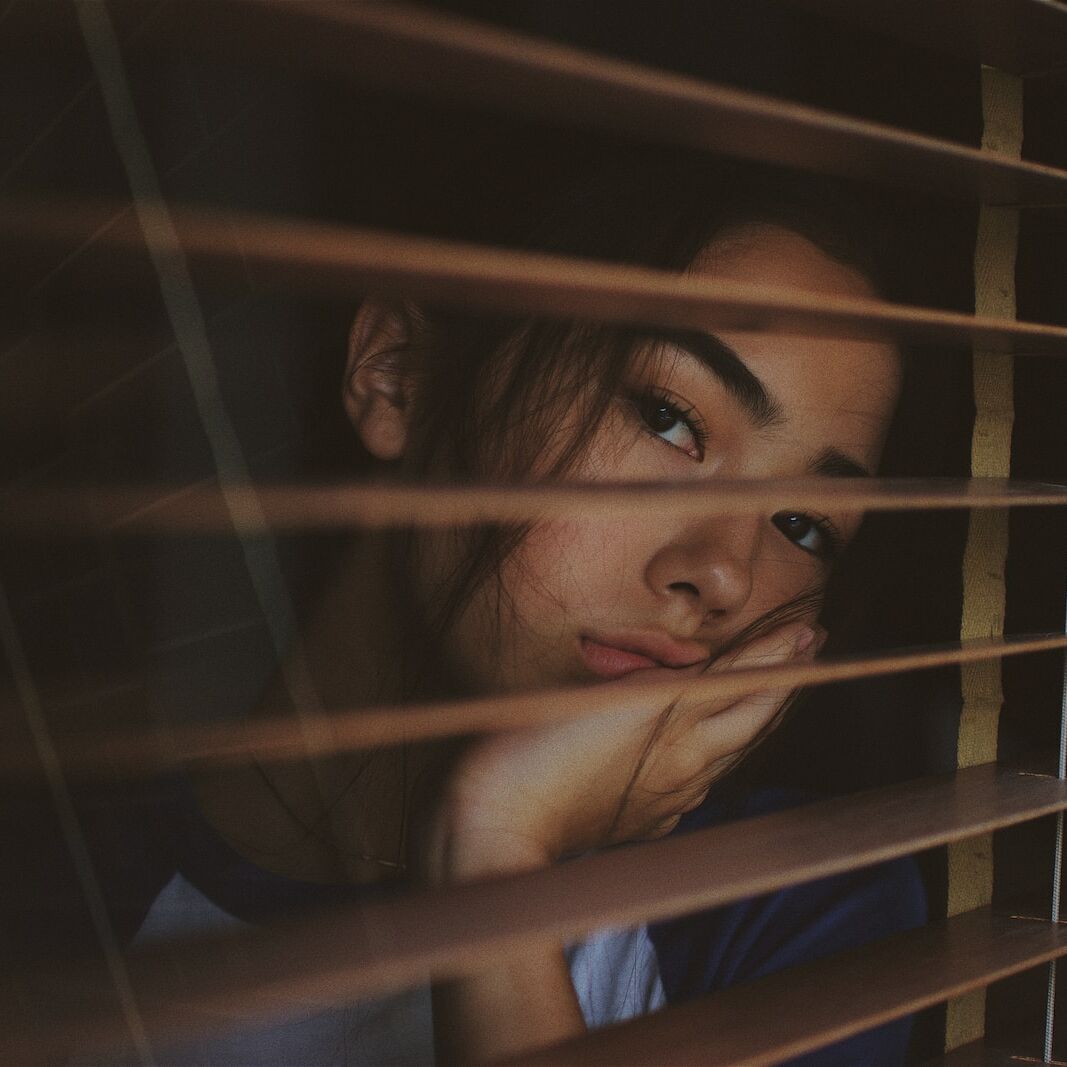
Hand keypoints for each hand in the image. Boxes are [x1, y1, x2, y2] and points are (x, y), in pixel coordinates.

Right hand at [425, 621, 821, 882]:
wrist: (496, 832)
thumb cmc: (540, 755)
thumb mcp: (610, 699)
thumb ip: (670, 682)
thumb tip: (728, 673)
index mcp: (678, 731)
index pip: (748, 684)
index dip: (781, 655)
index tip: (810, 630)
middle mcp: (684, 767)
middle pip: (750, 720)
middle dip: (782, 683)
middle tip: (806, 649)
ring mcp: (664, 797)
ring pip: (725, 752)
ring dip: (751, 716)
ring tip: (766, 690)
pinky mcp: (640, 819)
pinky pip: (694, 784)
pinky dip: (712, 755)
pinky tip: (704, 756)